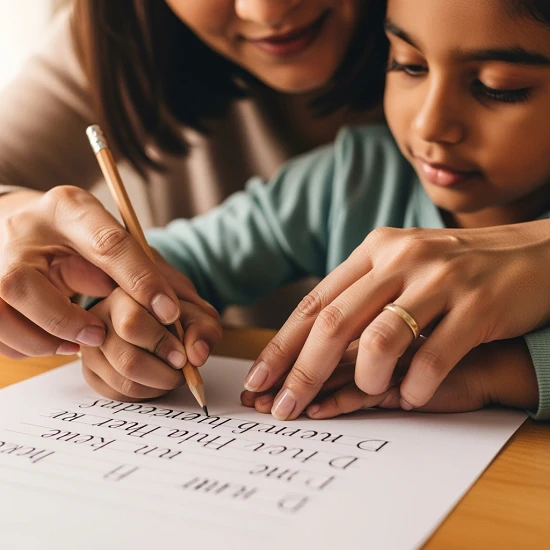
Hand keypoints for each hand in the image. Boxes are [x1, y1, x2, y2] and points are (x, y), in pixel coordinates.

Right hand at [0, 187, 189, 358]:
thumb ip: (131, 265)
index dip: (140, 280)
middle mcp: (20, 231)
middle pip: (22, 285)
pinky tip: (56, 342)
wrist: (22, 222)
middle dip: (66, 321)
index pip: (108, 244)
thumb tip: (158, 307)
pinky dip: (27, 346)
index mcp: (67, 209)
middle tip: (100, 335)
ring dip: (43, 340)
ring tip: (80, 342)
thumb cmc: (75, 233)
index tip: (167, 311)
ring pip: (0, 314)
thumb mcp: (106, 234)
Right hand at [82, 253, 221, 400]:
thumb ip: (203, 329)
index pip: (134, 322)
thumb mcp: (198, 315)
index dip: (161, 341)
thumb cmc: (178, 317)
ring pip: (126, 376)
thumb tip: (196, 355)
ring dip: (160, 382)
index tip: (182, 353)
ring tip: (175, 373)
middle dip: (164, 364)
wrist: (162, 323)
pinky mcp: (91, 371)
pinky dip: (148, 392)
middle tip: (182, 364)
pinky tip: (158, 379)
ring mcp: (90, 345)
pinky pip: (120, 392)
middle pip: (129, 354)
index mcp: (124, 294)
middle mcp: (99, 317)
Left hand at [243, 222, 549, 419]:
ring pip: (381, 338)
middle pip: (334, 322)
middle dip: (303, 371)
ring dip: (368, 378)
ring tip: (372, 392)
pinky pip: (435, 356)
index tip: (259, 379)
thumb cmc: (457, 270)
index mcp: (374, 250)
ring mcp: (440, 278)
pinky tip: (415, 395)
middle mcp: (401, 258)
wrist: (535, 253)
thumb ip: (361, 296)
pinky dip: (418, 385)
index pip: (315, 303)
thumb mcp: (403, 267)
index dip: (282, 345)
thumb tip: (310, 343)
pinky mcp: (477, 303)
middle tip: (283, 408)